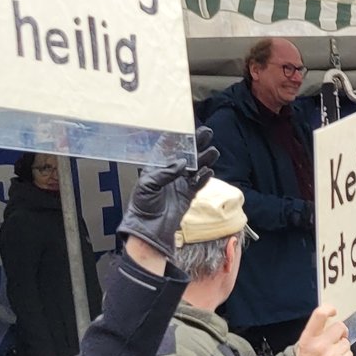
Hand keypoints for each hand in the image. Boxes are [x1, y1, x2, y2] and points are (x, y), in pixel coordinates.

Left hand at [118, 127, 217, 266]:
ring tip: (213, 151)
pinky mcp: (188, 194)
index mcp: (158, 167)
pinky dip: (204, 178)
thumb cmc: (142, 205)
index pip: (169, 148)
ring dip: (205, 159)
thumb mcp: (147, 185)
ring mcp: (181, 183)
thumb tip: (183, 163)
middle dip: (197, 144)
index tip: (188, 127)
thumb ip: (165, 173)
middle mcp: (171, 172)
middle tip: (207, 133)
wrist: (148, 228)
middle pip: (187, 155)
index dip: (178, 137)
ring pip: (196, 167)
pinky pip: (199, 183)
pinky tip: (209, 172)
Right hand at [285, 305, 354, 355]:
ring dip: (342, 350)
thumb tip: (333, 325)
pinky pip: (350, 355)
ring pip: (346, 343)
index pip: (319, 315)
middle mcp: (320, 346)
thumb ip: (316, 337)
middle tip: (334, 344)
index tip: (333, 311)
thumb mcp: (304, 350)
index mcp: (307, 340)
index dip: (328, 309)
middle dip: (340, 334)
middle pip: (340, 327)